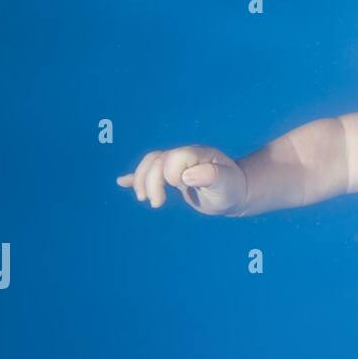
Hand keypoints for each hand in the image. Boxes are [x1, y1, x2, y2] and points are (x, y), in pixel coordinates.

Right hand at [116, 145, 247, 215]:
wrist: (235, 193)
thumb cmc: (232, 189)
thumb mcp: (226, 184)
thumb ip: (211, 176)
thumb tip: (187, 176)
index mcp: (198, 154)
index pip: (174, 157)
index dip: (171, 172)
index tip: (180, 186)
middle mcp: (185, 156)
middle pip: (157, 160)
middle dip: (151, 182)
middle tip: (157, 204)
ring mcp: (177, 165)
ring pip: (150, 164)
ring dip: (142, 180)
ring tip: (145, 199)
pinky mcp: (172, 176)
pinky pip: (151, 171)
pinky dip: (136, 178)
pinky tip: (122, 182)